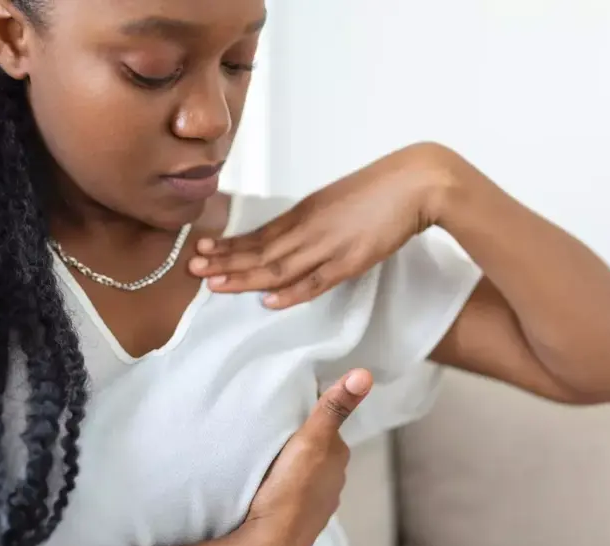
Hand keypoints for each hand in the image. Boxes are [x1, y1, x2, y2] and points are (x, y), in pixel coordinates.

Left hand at [189, 143, 455, 308]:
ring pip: (280, 266)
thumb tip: (294, 237)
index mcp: (306, 211)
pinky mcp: (352, 259)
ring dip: (245, 277)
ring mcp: (330, 245)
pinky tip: (269, 301)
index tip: (201, 252)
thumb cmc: (381, 190)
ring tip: (215, 285)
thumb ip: (315, 221)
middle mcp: (310, 228)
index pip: (260, 234)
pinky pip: (316, 280)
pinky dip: (292, 292)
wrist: (418, 181)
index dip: (230, 246)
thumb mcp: (337, 202)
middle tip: (192, 270)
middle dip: (225, 261)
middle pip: (261, 250)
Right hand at [238, 369, 373, 545]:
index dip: (312, 413)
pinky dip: (287, 486)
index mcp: (338, 456)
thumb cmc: (292, 489)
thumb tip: (365, 374)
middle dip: (304, 438)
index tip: (290, 403)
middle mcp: (335, 479)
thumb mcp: (311, 440)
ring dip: (295, 464)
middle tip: (277, 426)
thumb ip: (334, 407)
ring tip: (271, 456)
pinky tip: (271, 486)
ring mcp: (319, 503)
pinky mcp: (301, 519)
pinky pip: (296, 493)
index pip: (328, 425)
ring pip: (308, 472)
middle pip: (319, 449)